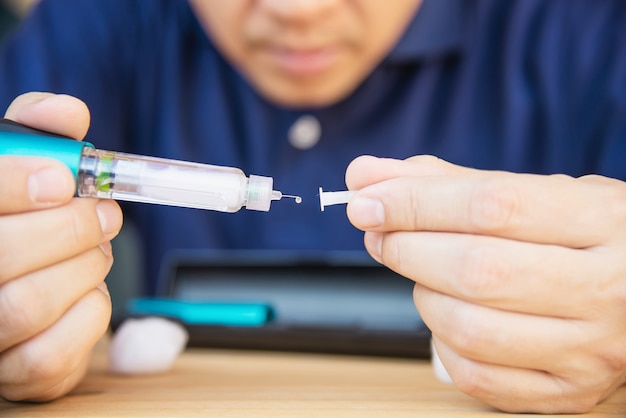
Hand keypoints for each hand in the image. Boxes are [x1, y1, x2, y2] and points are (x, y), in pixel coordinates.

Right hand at [0, 93, 122, 400]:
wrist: (36, 285)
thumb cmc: (28, 223)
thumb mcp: (27, 168)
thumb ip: (42, 137)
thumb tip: (66, 112)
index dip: (13, 185)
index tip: (63, 178)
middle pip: (1, 256)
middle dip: (70, 228)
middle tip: (104, 214)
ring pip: (26, 305)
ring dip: (85, 268)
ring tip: (97, 250)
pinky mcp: (15, 376)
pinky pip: (53, 354)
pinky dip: (91, 314)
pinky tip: (90, 293)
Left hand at [345, 155, 625, 413]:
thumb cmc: (585, 237)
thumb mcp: (538, 193)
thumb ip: (450, 183)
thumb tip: (366, 177)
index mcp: (604, 221)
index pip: (491, 206)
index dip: (415, 202)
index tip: (367, 200)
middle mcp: (606, 289)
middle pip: (476, 270)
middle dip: (406, 247)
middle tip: (380, 233)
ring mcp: (589, 349)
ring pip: (470, 328)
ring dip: (423, 296)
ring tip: (424, 274)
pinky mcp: (567, 391)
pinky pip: (478, 377)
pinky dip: (442, 344)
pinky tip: (449, 317)